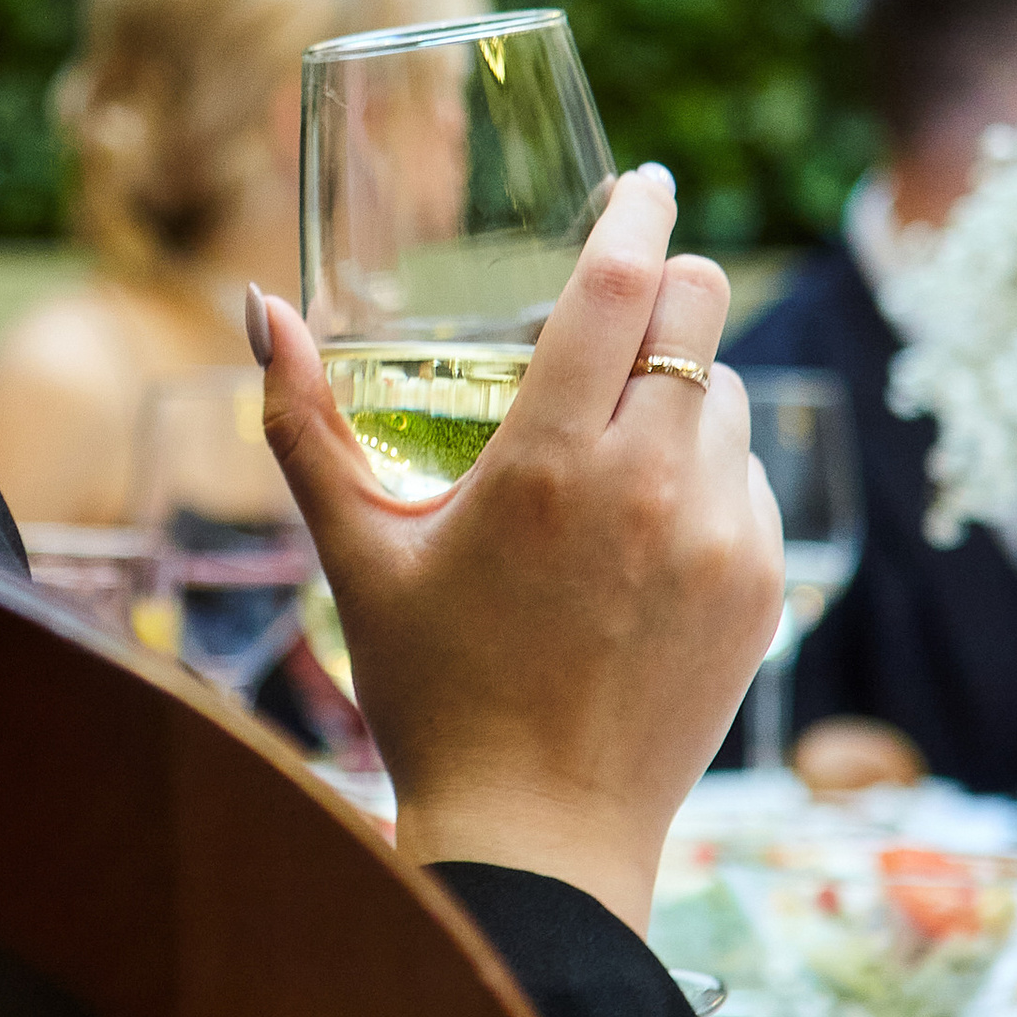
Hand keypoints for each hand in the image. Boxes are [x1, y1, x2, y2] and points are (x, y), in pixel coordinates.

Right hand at [252, 166, 783, 931]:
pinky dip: (709, 474)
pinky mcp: (762, 584)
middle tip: (628, 297)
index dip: (636, 211)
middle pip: (702, 311)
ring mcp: (721, 537)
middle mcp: (649, 488)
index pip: (621, 284)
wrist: (541, 835)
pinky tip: (649, 528)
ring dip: (685, 387)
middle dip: (668, 284)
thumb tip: (254, 306)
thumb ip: (301, 423)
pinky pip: (751, 480)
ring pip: (729, 395)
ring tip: (616, 445)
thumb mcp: (354, 553)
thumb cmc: (432, 691)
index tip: (640, 180)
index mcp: (545, 465)